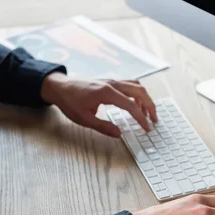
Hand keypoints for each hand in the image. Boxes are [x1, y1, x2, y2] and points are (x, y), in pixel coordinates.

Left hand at [41, 72, 157, 137]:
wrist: (60, 87)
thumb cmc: (69, 101)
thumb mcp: (84, 119)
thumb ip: (103, 127)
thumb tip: (119, 134)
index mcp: (106, 92)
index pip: (131, 105)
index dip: (141, 118)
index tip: (147, 128)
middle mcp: (112, 83)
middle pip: (139, 91)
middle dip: (150, 106)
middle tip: (154, 120)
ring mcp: (112, 81)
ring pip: (136, 86)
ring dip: (145, 99)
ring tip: (147, 114)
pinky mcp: (110, 82)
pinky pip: (129, 85)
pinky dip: (137, 94)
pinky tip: (135, 105)